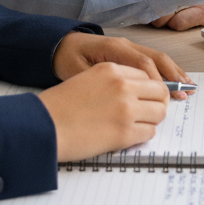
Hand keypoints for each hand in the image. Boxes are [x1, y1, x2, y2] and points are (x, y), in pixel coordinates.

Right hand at [37, 62, 169, 162]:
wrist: (43, 126)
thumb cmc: (59, 105)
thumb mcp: (86, 78)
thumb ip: (113, 81)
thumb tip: (136, 93)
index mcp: (112, 69)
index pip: (147, 74)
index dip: (148, 88)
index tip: (146, 97)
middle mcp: (122, 86)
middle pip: (160, 91)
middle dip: (157, 102)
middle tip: (149, 111)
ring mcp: (126, 109)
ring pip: (159, 112)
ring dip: (152, 119)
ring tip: (137, 124)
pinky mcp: (124, 133)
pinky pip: (149, 132)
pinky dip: (143, 134)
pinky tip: (128, 134)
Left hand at [52, 32, 192, 98]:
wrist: (59, 44)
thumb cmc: (66, 58)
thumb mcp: (76, 72)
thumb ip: (97, 83)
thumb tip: (118, 98)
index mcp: (113, 48)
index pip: (142, 63)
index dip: (155, 80)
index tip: (165, 98)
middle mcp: (125, 45)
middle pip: (156, 58)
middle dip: (172, 75)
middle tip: (185, 93)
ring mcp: (128, 48)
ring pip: (157, 58)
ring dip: (173, 72)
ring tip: (187, 87)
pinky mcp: (128, 53)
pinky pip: (151, 60)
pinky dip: (165, 71)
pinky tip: (173, 81)